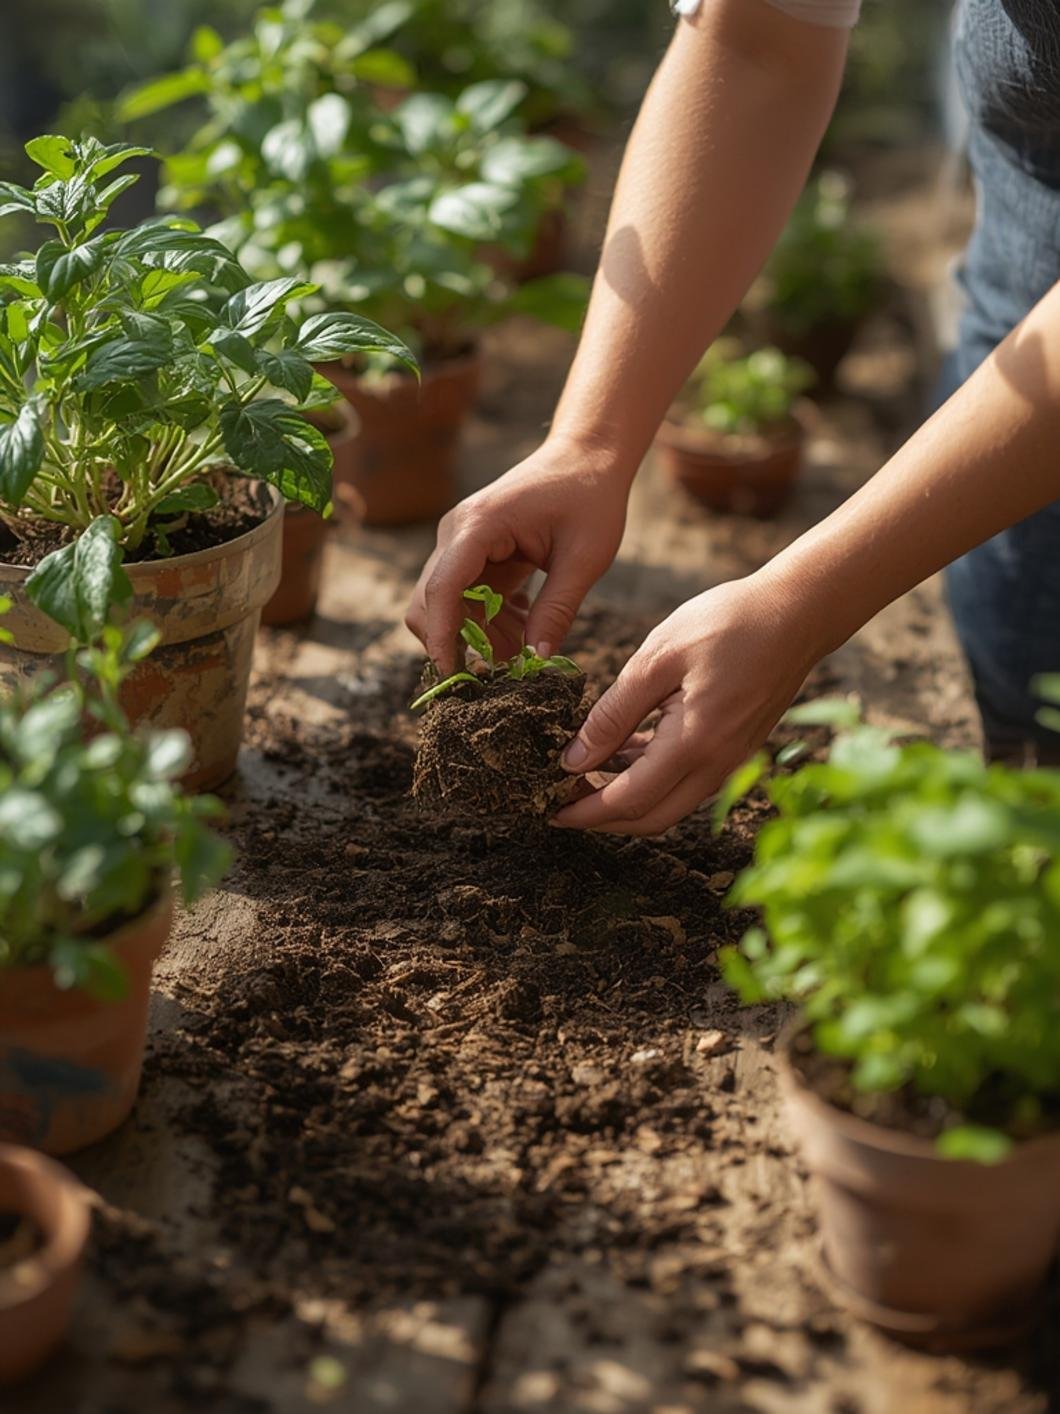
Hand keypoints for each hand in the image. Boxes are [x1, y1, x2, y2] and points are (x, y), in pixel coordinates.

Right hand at [405, 437, 631, 673]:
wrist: (587, 456)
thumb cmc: (590, 497)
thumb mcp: (585, 558)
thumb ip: (558, 609)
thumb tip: (536, 660)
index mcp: (478, 526)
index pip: (442, 589)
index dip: (442, 636)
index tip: (452, 675)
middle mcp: (457, 534)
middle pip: (431, 602)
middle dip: (463, 641)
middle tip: (510, 665)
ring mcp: (461, 543)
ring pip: (450, 607)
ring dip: (483, 634)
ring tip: (530, 639)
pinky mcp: (474, 554)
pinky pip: (469, 600)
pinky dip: (492, 622)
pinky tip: (529, 619)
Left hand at [552, 572, 819, 835]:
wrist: (798, 612)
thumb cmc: (727, 623)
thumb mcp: (656, 659)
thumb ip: (613, 714)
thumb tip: (573, 760)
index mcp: (694, 744)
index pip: (628, 800)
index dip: (585, 812)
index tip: (549, 810)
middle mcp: (717, 765)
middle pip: (650, 818)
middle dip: (601, 818)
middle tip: (559, 802)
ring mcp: (731, 761)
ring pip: (669, 803)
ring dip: (626, 798)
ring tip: (582, 774)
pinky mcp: (736, 749)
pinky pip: (686, 780)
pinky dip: (651, 777)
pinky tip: (621, 751)